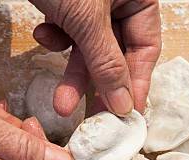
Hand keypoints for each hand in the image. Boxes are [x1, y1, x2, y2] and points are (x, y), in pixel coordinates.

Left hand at [30, 0, 161, 115]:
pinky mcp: (68, 3)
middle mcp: (120, 0)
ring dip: (72, 73)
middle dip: (98, 84)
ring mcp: (94, 2)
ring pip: (88, 47)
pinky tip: (42, 35)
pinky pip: (68, 31)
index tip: (126, 115)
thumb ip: (106, 62)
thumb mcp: (86, 19)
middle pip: (117, 53)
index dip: (136, 84)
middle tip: (93, 118)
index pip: (146, 48)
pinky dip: (55, 39)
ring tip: (60, 102)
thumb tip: (122, 103)